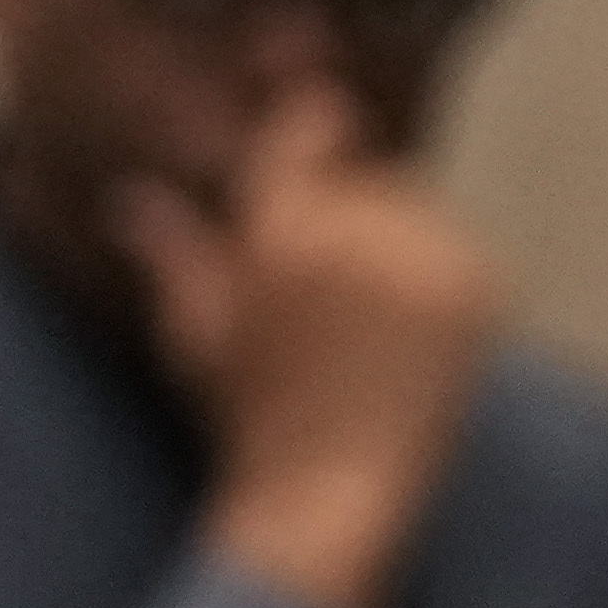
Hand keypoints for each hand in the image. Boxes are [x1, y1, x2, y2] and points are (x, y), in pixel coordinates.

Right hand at [120, 79, 505, 607]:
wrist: (333, 499)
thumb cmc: (252, 424)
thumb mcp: (197, 334)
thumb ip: (173, 253)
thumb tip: (133, 200)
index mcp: (285, 225)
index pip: (312, 122)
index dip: (311, 114)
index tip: (309, 108)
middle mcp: (360, 227)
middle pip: (368, 171)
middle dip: (350, 206)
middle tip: (326, 289)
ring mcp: (426, 257)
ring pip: (415, 208)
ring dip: (393, 241)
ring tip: (358, 326)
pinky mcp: (475, 290)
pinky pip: (454, 252)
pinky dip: (435, 277)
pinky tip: (399, 339)